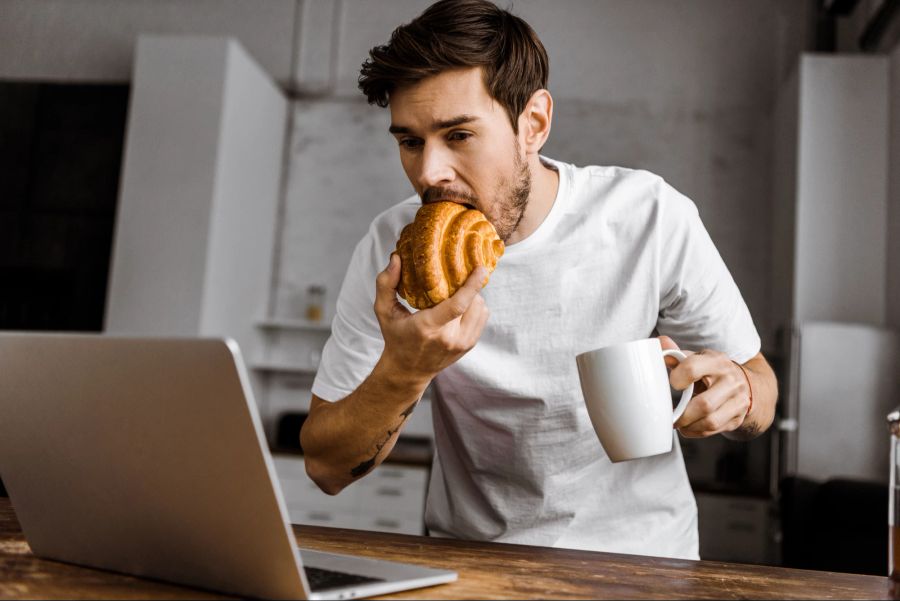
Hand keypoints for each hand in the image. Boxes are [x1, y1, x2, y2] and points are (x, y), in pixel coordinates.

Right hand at [374, 253, 489, 381]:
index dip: (472, 285)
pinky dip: (475, 306)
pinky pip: (482, 317)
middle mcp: (449, 337)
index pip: (457, 305)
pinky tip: (462, 305)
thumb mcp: (384, 311)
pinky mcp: (470, 345)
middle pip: (472, 302)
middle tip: (458, 276)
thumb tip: (396, 258)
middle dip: (468, 286)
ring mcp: (462, 343)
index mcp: (428, 327)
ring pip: (481, 308)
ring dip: (473, 296)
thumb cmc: (395, 337)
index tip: (480, 268)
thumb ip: (386, 283)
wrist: (408, 370)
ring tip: (457, 293)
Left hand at [659, 336, 751, 437]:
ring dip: (689, 426)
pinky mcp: (737, 417)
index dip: (677, 379)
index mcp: (717, 361)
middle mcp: (730, 380)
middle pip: (704, 404)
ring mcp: (737, 400)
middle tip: (670, 415)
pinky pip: (714, 430)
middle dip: (683, 415)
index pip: (693, 368)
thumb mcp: (697, 358)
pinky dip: (697, 432)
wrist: (743, 384)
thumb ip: (676, 354)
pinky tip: (689, 428)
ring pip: (710, 421)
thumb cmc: (711, 371)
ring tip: (678, 423)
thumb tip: (660, 342)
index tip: (672, 385)